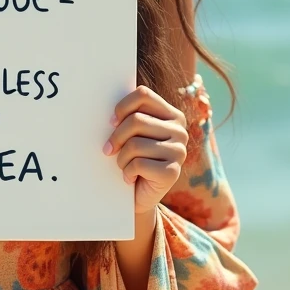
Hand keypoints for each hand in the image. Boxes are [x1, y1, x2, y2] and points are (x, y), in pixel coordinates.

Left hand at [103, 84, 187, 214]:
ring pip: (135, 144)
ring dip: (121, 158)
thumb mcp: (133, 133)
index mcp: (172, 115)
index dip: (122, 107)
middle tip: (109, 150)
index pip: (143, 95)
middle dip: (116, 137)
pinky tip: (130, 177)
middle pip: (136, 120)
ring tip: (124, 165)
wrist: (140, 194)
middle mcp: (180, 131)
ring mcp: (179, 151)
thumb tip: (110, 112)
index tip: (111, 122)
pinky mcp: (173, 172)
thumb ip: (129, 116)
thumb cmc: (133, 158)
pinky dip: (127, 172)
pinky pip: (138, 164)